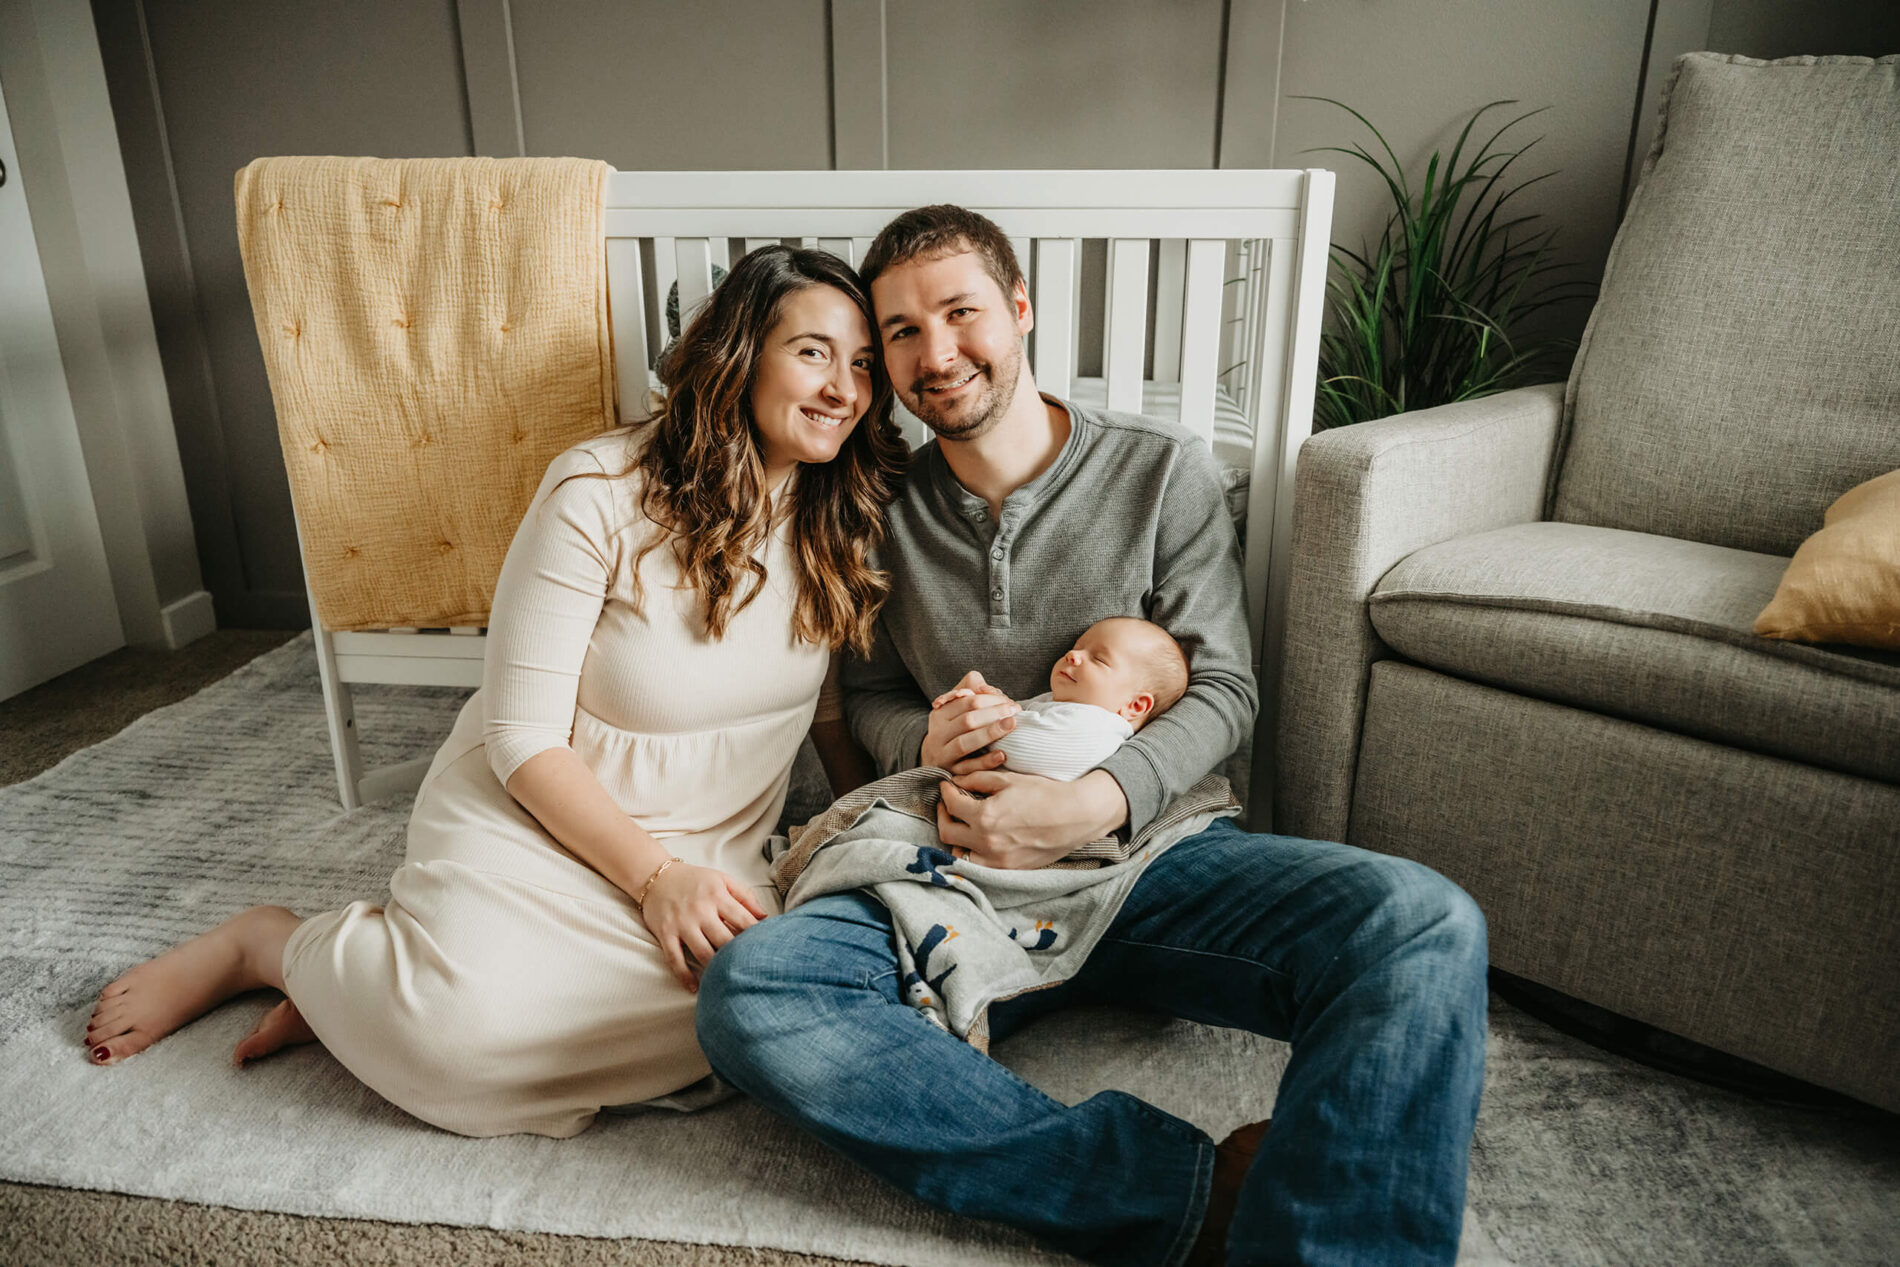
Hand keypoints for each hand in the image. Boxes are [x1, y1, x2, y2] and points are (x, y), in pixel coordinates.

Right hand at [638, 863, 767, 991]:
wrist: (657, 877)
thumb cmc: (695, 880)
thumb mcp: (722, 880)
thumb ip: (745, 895)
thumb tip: (764, 917)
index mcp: (717, 895)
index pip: (743, 920)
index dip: (756, 936)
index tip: (765, 950)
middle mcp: (700, 910)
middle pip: (725, 940)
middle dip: (738, 956)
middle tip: (749, 970)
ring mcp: (682, 923)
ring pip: (703, 953)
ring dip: (715, 969)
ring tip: (727, 981)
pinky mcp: (665, 934)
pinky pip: (675, 959)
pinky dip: (684, 976)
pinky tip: (695, 988)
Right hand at [922, 671, 1018, 775]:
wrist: (935, 759)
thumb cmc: (954, 728)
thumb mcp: (955, 706)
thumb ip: (970, 688)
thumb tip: (987, 688)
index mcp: (939, 715)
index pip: (967, 702)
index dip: (990, 699)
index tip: (1009, 701)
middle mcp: (938, 735)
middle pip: (967, 721)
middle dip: (993, 714)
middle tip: (1014, 710)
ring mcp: (944, 756)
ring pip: (964, 743)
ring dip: (989, 733)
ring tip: (1011, 724)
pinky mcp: (953, 773)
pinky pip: (969, 768)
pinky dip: (986, 761)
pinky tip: (1002, 754)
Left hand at [936, 768, 1129, 869]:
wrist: (1075, 816)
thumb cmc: (1045, 794)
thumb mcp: (1009, 780)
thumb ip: (978, 780)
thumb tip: (957, 780)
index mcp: (984, 817)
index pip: (951, 805)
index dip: (945, 792)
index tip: (947, 786)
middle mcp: (986, 842)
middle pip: (947, 832)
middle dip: (943, 814)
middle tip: (949, 804)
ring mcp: (996, 860)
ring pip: (958, 853)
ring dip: (955, 838)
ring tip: (962, 824)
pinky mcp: (1007, 869)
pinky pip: (977, 865)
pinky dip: (971, 853)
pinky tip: (977, 840)